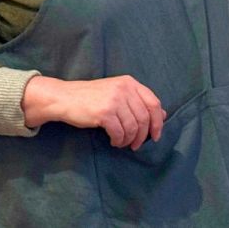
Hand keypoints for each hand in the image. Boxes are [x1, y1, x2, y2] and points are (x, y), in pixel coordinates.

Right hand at [22, 75, 165, 149]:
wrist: (66, 98)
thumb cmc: (92, 97)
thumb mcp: (117, 93)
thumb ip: (138, 102)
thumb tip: (163, 115)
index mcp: (130, 82)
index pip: (153, 103)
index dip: (157, 122)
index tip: (155, 135)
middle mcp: (124, 89)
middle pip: (144, 118)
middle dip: (143, 136)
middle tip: (136, 145)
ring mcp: (114, 100)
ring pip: (133, 127)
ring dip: (129, 140)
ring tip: (122, 142)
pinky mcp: (104, 113)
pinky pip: (119, 133)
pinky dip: (118, 140)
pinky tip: (113, 141)